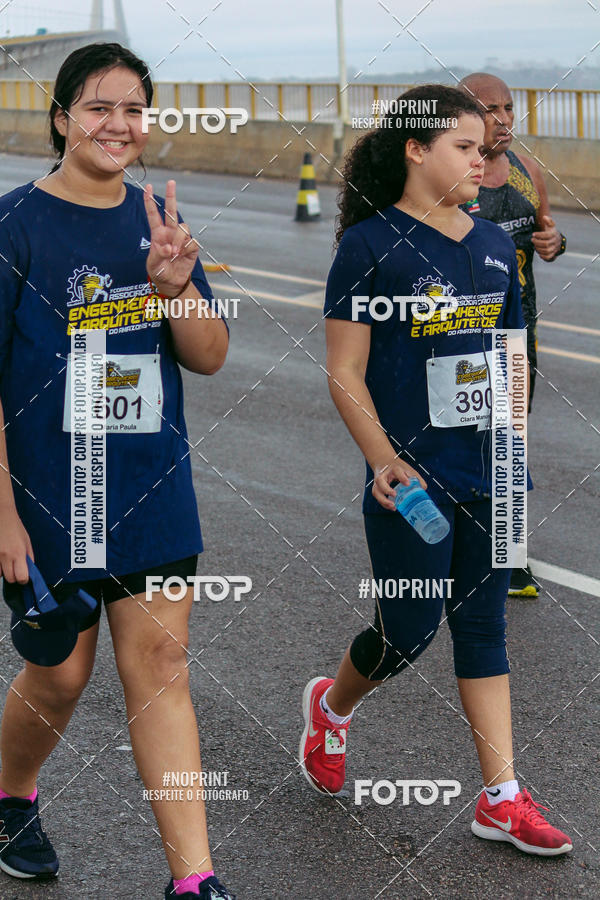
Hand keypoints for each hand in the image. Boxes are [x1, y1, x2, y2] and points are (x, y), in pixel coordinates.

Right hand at [0, 506, 33, 583]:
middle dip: (13, 576)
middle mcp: (5, 556)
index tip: (24, 576)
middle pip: (10, 579)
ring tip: (5, 560)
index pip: (21, 577)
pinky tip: (0, 558)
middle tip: (14, 568)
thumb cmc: (15, 527)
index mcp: (18, 552)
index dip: (23, 579)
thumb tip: (30, 571)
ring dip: (3, 571)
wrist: (2, 514)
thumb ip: (29, 557)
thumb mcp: (27, 541)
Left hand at [143, 180, 198, 297]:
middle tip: (171, 182)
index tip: (148, 187)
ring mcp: (181, 239)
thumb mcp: (153, 265)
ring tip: (174, 253)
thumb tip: (169, 248)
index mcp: (157, 234)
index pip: (153, 214)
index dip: (150, 201)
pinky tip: (181, 256)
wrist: (172, 283)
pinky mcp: (191, 247)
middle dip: (171, 196)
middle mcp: (170, 233)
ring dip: (178, 239)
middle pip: (171, 211)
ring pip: (183, 228)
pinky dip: (185, 249)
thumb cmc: (159, 271)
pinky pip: (191, 242)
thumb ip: (159, 255)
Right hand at [372, 459, 426, 510]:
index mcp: (394, 468)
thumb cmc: (398, 467)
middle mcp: (383, 474)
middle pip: (380, 481)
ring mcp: (378, 482)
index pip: (397, 471)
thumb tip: (423, 488)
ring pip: (376, 491)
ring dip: (383, 500)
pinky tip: (392, 507)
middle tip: (394, 495)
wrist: (384, 461)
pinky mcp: (376, 488)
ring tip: (393, 506)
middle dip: (386, 489)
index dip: (402, 477)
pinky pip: (377, 496)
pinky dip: (383, 503)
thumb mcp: (408, 469)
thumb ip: (416, 478)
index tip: (408, 484)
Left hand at [532, 215, 560, 260]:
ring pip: (546, 251)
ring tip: (534, 245)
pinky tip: (538, 252)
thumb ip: (548, 221)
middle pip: (546, 244)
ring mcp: (555, 249)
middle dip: (537, 242)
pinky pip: (548, 257)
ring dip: (538, 248)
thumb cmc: (551, 233)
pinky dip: (542, 255)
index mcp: (554, 234)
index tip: (533, 234)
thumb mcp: (551, 226)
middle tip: (532, 240)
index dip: (539, 235)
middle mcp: (555, 242)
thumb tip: (544, 217)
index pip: (547, 235)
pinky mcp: (553, 255)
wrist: (558, 242)